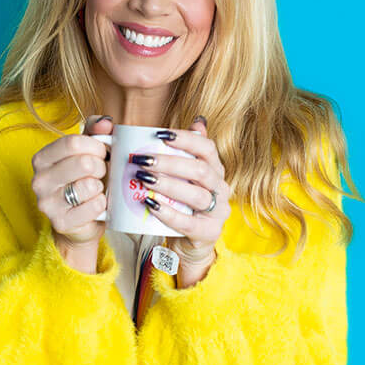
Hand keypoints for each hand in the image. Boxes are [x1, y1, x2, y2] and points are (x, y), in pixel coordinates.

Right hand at [31, 115, 111, 247]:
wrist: (81, 221)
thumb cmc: (84, 181)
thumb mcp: (87, 152)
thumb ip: (95, 132)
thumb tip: (105, 122)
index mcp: (42, 158)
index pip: (73, 143)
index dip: (96, 146)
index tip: (103, 153)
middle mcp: (39, 180)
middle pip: (83, 163)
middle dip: (101, 166)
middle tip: (101, 173)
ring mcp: (47, 203)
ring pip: (88, 185)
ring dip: (101, 186)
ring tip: (97, 189)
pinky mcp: (61, 222)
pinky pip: (93, 206)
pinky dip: (102, 203)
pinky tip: (98, 203)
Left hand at [139, 117, 229, 265]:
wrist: (189, 244)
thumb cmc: (183, 205)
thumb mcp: (186, 178)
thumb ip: (188, 152)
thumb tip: (198, 120)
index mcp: (216, 171)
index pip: (207, 148)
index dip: (185, 139)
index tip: (159, 134)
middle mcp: (222, 188)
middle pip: (199, 170)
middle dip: (169, 163)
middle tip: (142, 159)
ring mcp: (218, 212)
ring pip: (196, 195)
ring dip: (168, 185)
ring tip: (144, 179)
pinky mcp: (209, 233)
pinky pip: (189, 222)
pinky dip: (169, 213)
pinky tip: (151, 205)